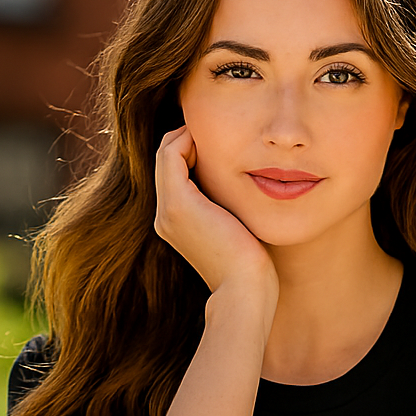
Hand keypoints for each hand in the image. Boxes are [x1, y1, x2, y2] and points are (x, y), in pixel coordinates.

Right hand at [154, 126, 277, 301]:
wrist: (243, 291)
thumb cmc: (250, 268)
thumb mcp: (239, 232)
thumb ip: (233, 210)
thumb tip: (250, 192)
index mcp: (177, 224)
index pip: (175, 174)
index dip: (191, 150)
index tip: (220, 139)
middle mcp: (165, 216)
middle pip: (167, 161)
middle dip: (187, 138)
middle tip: (216, 125)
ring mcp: (168, 210)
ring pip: (166, 154)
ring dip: (187, 134)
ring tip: (214, 127)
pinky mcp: (178, 204)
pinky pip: (171, 154)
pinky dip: (186, 138)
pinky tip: (211, 136)